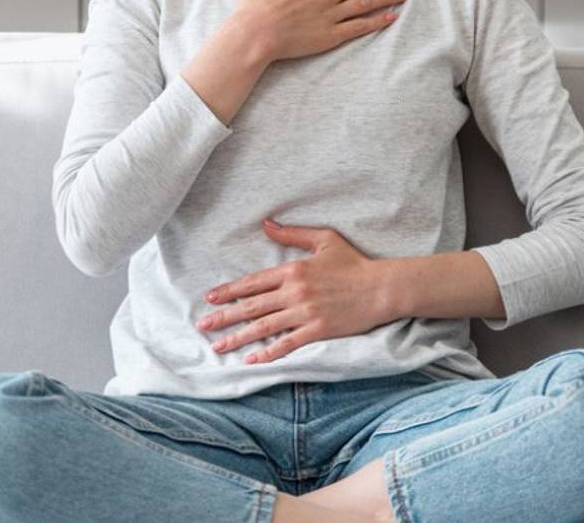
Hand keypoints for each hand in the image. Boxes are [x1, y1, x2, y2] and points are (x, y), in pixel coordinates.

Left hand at [196, 219, 393, 364]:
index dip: (230, 290)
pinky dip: (268, 353)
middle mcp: (295, 292)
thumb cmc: (353, 262)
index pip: (254, 282)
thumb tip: (266, 223)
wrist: (381, 287)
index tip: (211, 297)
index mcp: (293, 269)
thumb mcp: (323, 239)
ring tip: (218, 345)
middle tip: (203, 325)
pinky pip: (287, 344)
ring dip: (238, 337)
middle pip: (252, 306)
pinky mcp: (318, 330)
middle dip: (225, 316)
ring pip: (264, 327)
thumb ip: (293, 233)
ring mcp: (305, 313)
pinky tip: (252, 360)